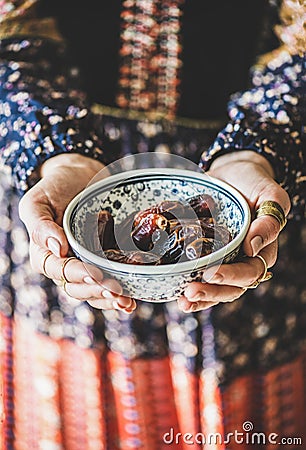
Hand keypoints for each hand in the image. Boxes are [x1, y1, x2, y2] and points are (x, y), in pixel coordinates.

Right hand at [18, 154, 135, 312]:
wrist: (79, 178)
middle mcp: (63, 265)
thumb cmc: (55, 188)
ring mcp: (83, 267)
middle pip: (77, 288)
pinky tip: (130, 302)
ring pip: (92, 293)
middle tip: (116, 290)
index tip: (95, 274)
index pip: (59, 270)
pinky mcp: (101, 264)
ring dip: (108, 300)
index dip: (77, 274)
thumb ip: (39, 224)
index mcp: (44, 254)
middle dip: (97, 291)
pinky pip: (105, 286)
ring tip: (125, 302)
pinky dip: (116, 297)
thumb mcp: (38, 201)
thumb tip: (56, 247)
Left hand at [178, 151, 290, 312]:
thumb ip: (269, 219)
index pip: (250, 272)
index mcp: (262, 250)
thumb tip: (253, 247)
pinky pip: (197, 277)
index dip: (232, 276)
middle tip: (191, 291)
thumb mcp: (269, 194)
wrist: (230, 175)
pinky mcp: (204, 256)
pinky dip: (186, 287)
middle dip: (211, 292)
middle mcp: (242, 261)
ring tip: (183, 301)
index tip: (211, 272)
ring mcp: (222, 261)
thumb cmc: (254, 183)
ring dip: (200, 298)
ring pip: (215, 289)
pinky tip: (175, 294)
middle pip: (231, 288)